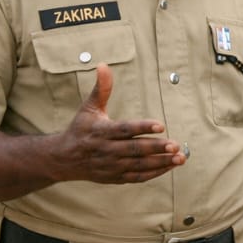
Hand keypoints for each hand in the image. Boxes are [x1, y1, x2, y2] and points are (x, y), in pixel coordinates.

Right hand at [57, 63, 185, 183]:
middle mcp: (106, 150)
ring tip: (180, 157)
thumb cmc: (80, 129)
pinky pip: (138, 177)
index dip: (142, 127)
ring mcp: (111, 166)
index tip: (160, 125)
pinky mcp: (116, 177)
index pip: (124, 129)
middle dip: (156, 147)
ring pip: (139, 165)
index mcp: (101, 132)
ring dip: (161, 162)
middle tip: (175, 145)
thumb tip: (103, 65)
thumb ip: (102, 89)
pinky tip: (170, 166)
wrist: (63, 159)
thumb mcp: (89, 108)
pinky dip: (155, 173)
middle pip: (134, 149)